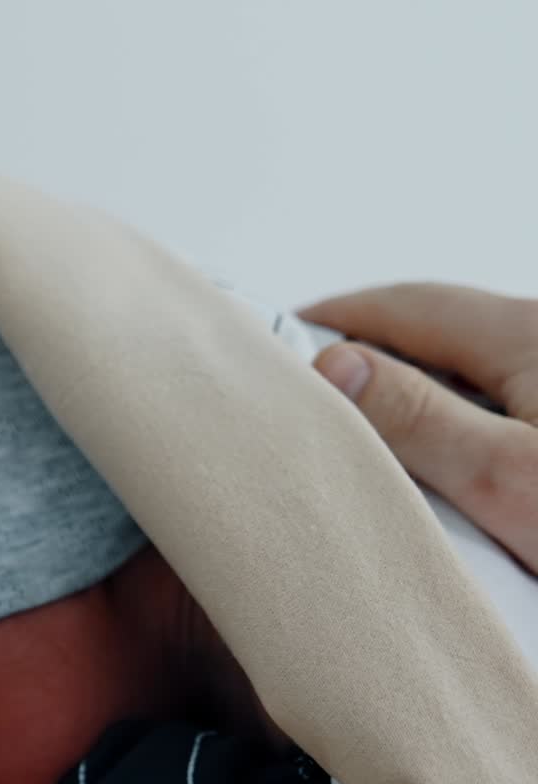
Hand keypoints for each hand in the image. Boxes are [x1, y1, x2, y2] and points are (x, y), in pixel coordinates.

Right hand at [299, 283, 537, 573]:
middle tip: (301, 399)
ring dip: (412, 398)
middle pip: (437, 333)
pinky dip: (452, 426)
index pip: (405, 305)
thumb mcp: (509, 478)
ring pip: (468, 373)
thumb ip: (417, 419)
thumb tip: (331, 364)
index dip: (333, 319)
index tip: (271, 345)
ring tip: (357, 441)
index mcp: (529, 331)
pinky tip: (434, 468)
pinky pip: (500, 405)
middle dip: (366, 357)